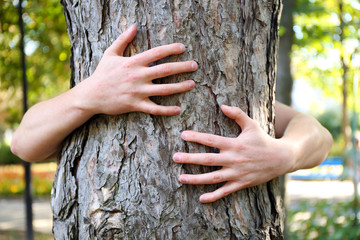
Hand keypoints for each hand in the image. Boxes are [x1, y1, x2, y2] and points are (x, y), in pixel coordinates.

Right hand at [78, 24, 197, 115]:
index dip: (172, 49)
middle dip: (182, 67)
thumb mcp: (110, 53)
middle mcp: (138, 76)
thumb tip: (134, 26)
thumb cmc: (101, 74)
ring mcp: (138, 91)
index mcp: (133, 62)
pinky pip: (155, 109)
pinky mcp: (136, 105)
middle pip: (165, 70)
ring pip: (164, 89)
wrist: (91, 95)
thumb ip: (123, 39)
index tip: (183, 47)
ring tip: (192, 84)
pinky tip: (178, 109)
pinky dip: (167, 110)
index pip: (157, 53)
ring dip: (180, 87)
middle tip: (195, 66)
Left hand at [173, 105, 293, 202]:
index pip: (211, 140)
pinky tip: (201, 199)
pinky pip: (225, 192)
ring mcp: (237, 173)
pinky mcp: (241, 184)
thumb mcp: (252, 124)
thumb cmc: (263, 140)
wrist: (281, 158)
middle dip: (190, 158)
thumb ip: (237, 114)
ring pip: (213, 178)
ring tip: (181, 178)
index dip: (196, 137)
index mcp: (234, 144)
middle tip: (175, 157)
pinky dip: (213, 196)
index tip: (182, 135)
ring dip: (196, 179)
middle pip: (208, 159)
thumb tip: (222, 105)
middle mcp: (234, 159)